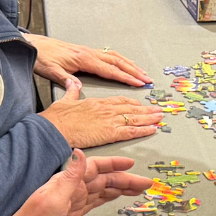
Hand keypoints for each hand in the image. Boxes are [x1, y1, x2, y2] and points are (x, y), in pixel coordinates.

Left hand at [0, 154, 150, 215]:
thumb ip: (70, 176)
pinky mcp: (74, 214)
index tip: (130, 164)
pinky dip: (109, 198)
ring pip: (103, 190)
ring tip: (138, 189)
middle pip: (103, 179)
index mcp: (67, 182)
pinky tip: (118, 196)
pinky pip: (96, 202)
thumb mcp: (54, 198)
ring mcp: (74, 201)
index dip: (113, 164)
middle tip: (145, 183)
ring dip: (120, 189)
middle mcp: (72, 188)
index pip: (94, 167)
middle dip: (124, 179)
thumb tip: (79, 151)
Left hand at [24, 33, 151, 87]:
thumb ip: (65, 79)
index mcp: (83, 58)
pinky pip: (108, 55)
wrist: (32, 44)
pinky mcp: (85, 51)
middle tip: (147, 79)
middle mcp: (89, 53)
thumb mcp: (50, 71)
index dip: (126, 77)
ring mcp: (88, 51)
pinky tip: (124, 64)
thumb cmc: (41, 57)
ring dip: (130, 64)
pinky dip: (120, 60)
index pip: (110, 70)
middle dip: (134, 71)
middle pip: (117, 62)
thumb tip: (78, 86)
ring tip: (142, 72)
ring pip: (115, 57)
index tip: (139, 83)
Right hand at [41, 78, 163, 148]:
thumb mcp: (65, 100)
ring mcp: (109, 120)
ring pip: (134, 118)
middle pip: (131, 108)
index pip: (119, 101)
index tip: (141, 104)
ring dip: (150, 118)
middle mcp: (106, 109)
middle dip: (146, 110)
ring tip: (161, 117)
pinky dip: (143, 130)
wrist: (54, 127)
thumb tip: (72, 82)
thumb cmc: (56, 117)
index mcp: (97, 102)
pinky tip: (153, 129)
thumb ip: (71, 90)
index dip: (132, 103)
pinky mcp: (109, 132)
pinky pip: (131, 131)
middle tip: (158, 110)